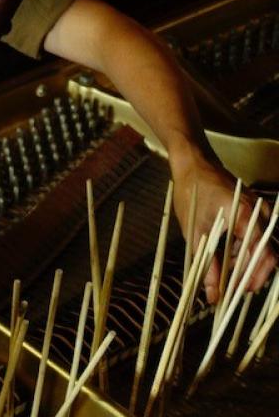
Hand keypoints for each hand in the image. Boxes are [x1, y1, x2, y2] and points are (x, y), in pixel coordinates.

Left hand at [171, 153, 276, 303]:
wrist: (194, 166)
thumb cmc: (192, 194)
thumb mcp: (195, 232)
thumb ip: (207, 264)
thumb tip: (213, 294)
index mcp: (247, 216)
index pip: (262, 254)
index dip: (254, 277)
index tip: (241, 292)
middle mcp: (260, 213)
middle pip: (266, 253)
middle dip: (251, 274)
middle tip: (233, 290)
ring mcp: (260, 211)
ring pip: (261, 247)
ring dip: (246, 264)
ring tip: (226, 276)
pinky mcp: (255, 212)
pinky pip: (256, 237)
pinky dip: (244, 251)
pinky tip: (227, 259)